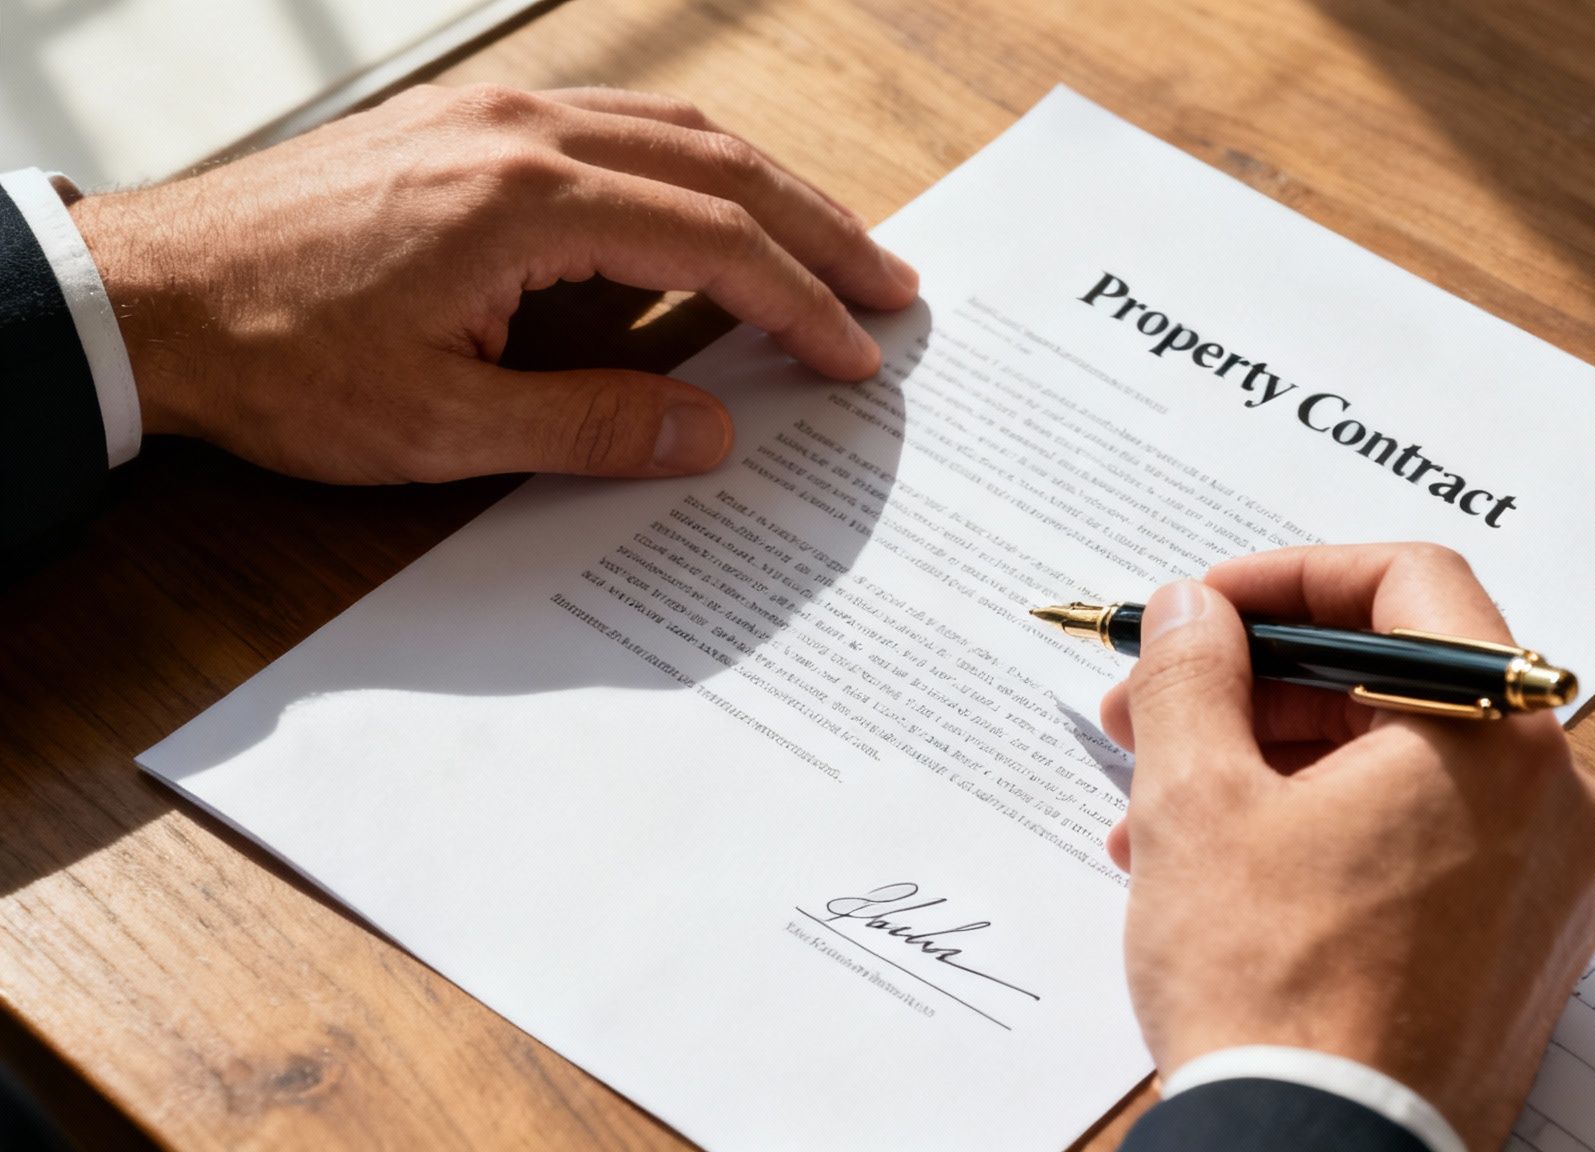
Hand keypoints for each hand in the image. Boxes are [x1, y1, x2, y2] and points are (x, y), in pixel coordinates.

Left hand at [68, 84, 918, 482]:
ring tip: (833, 242)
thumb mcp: (441, 427)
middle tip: (893, 286)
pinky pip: (617, 121)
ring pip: (677, 129)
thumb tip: (712, 434)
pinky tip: (716, 198)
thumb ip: (593, 426)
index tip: (855, 355)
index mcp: (526, 201)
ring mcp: (494, 113)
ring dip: (767, 186)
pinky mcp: (467, 122)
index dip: (799, 304)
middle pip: (720, 167)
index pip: (713, 243)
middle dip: (820, 230)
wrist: (152, 297)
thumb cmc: (281, 361)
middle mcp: (523, 132)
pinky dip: (693, 162)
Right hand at [1099, 544, 1594, 1150]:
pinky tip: (1225, 871)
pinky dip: (1329, 835)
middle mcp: (1552, 802)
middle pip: (1398, 682)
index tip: (1204, 609)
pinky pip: (1424, 849)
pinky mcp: (1520, 953)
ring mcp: (1547, 885)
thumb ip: (1192, 672)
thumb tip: (1192, 611)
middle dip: (1258, 689)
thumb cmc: (1272, 991)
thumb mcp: (1195, 799)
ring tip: (1155, 812)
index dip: (1287, 578)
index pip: (1408, 583)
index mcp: (1496, 737)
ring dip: (1274, 768)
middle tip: (1153, 708)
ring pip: (1401, 772)